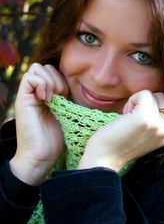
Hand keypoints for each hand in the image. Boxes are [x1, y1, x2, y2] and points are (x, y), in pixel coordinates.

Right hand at [10, 63, 68, 185]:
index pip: (53, 72)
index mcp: (47, 96)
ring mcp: (28, 96)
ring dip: (50, 80)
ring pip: (37, 68)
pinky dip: (42, 84)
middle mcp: (36, 93)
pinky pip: (30, 77)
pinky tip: (47, 99)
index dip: (63, 80)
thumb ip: (68, 100)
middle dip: (57, 78)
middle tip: (61, 96)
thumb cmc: (56, 140)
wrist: (41, 156)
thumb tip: (79, 86)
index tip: (67, 96)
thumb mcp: (67, 115)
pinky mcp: (22, 100)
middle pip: (45, 67)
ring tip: (54, 97)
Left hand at [78, 90, 163, 171]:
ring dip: (138, 100)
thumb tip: (157, 97)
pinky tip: (124, 115)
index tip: (151, 106)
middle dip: (149, 100)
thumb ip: (155, 121)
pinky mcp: (145, 119)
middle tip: (133, 115)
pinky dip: (132, 99)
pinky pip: (144, 94)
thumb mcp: (144, 135)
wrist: (103, 159)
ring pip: (155, 95)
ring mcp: (156, 125)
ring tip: (128, 117)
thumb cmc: (117, 144)